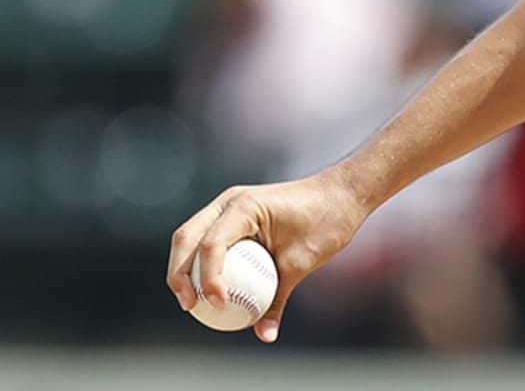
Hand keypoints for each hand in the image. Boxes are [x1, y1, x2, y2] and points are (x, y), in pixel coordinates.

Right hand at [166, 170, 368, 342]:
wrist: (341, 194)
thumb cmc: (326, 221)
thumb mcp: (303, 262)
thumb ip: (279, 297)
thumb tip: (265, 335)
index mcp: (244, 206)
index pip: (212, 244)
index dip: (208, 278)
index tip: (219, 305)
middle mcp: (229, 202)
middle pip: (186, 238)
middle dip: (179, 274)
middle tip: (189, 306)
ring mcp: (228, 206)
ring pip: (190, 237)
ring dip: (184, 269)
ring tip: (191, 303)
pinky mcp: (233, 216)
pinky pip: (208, 240)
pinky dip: (201, 263)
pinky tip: (206, 291)